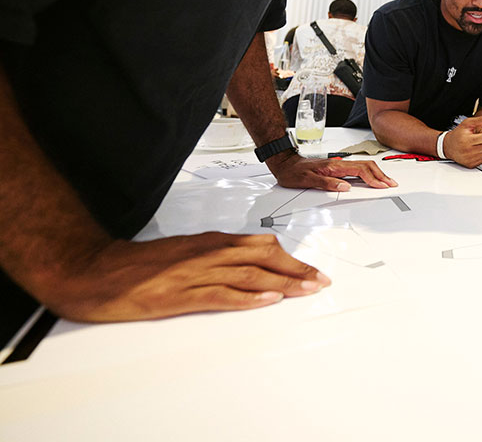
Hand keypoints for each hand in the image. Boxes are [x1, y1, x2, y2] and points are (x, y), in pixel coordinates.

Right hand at [39, 233, 329, 322]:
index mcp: (211, 242)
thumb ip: (215, 256)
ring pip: (249, 275)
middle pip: (263, 257)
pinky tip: (267, 301)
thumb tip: (247, 264)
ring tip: (306, 290)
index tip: (311, 270)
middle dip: (296, 269)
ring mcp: (195, 273)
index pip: (261, 246)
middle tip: (320, 281)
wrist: (98, 269)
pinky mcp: (180, 294)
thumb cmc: (142, 263)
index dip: (290, 258)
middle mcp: (209, 253)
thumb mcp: (185, 251)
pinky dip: (247, 298)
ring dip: (282, 283)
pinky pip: (221, 295)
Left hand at [271, 153, 395, 191]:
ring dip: (376, 173)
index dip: (373, 179)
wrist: (285, 164)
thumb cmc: (294, 172)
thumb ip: (327, 184)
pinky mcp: (337, 168)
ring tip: (386, 181)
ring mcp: (339, 166)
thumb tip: (345, 187)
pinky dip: (368, 173)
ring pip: (363, 166)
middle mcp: (339, 164)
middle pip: (366, 166)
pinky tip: (371, 178)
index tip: (382, 186)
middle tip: (391, 183)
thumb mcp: (307, 181)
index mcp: (334, 167)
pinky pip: (357, 169)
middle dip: (381, 175)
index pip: (360, 170)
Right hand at [444, 102, 481, 167]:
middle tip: (479, 139)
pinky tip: (478, 150)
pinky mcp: (471, 165)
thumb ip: (480, 119)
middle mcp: (467, 151)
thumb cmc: (457, 135)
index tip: (478, 133)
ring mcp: (469, 159)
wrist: (448, 146)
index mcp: (466, 140)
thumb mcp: (467, 124)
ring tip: (479, 144)